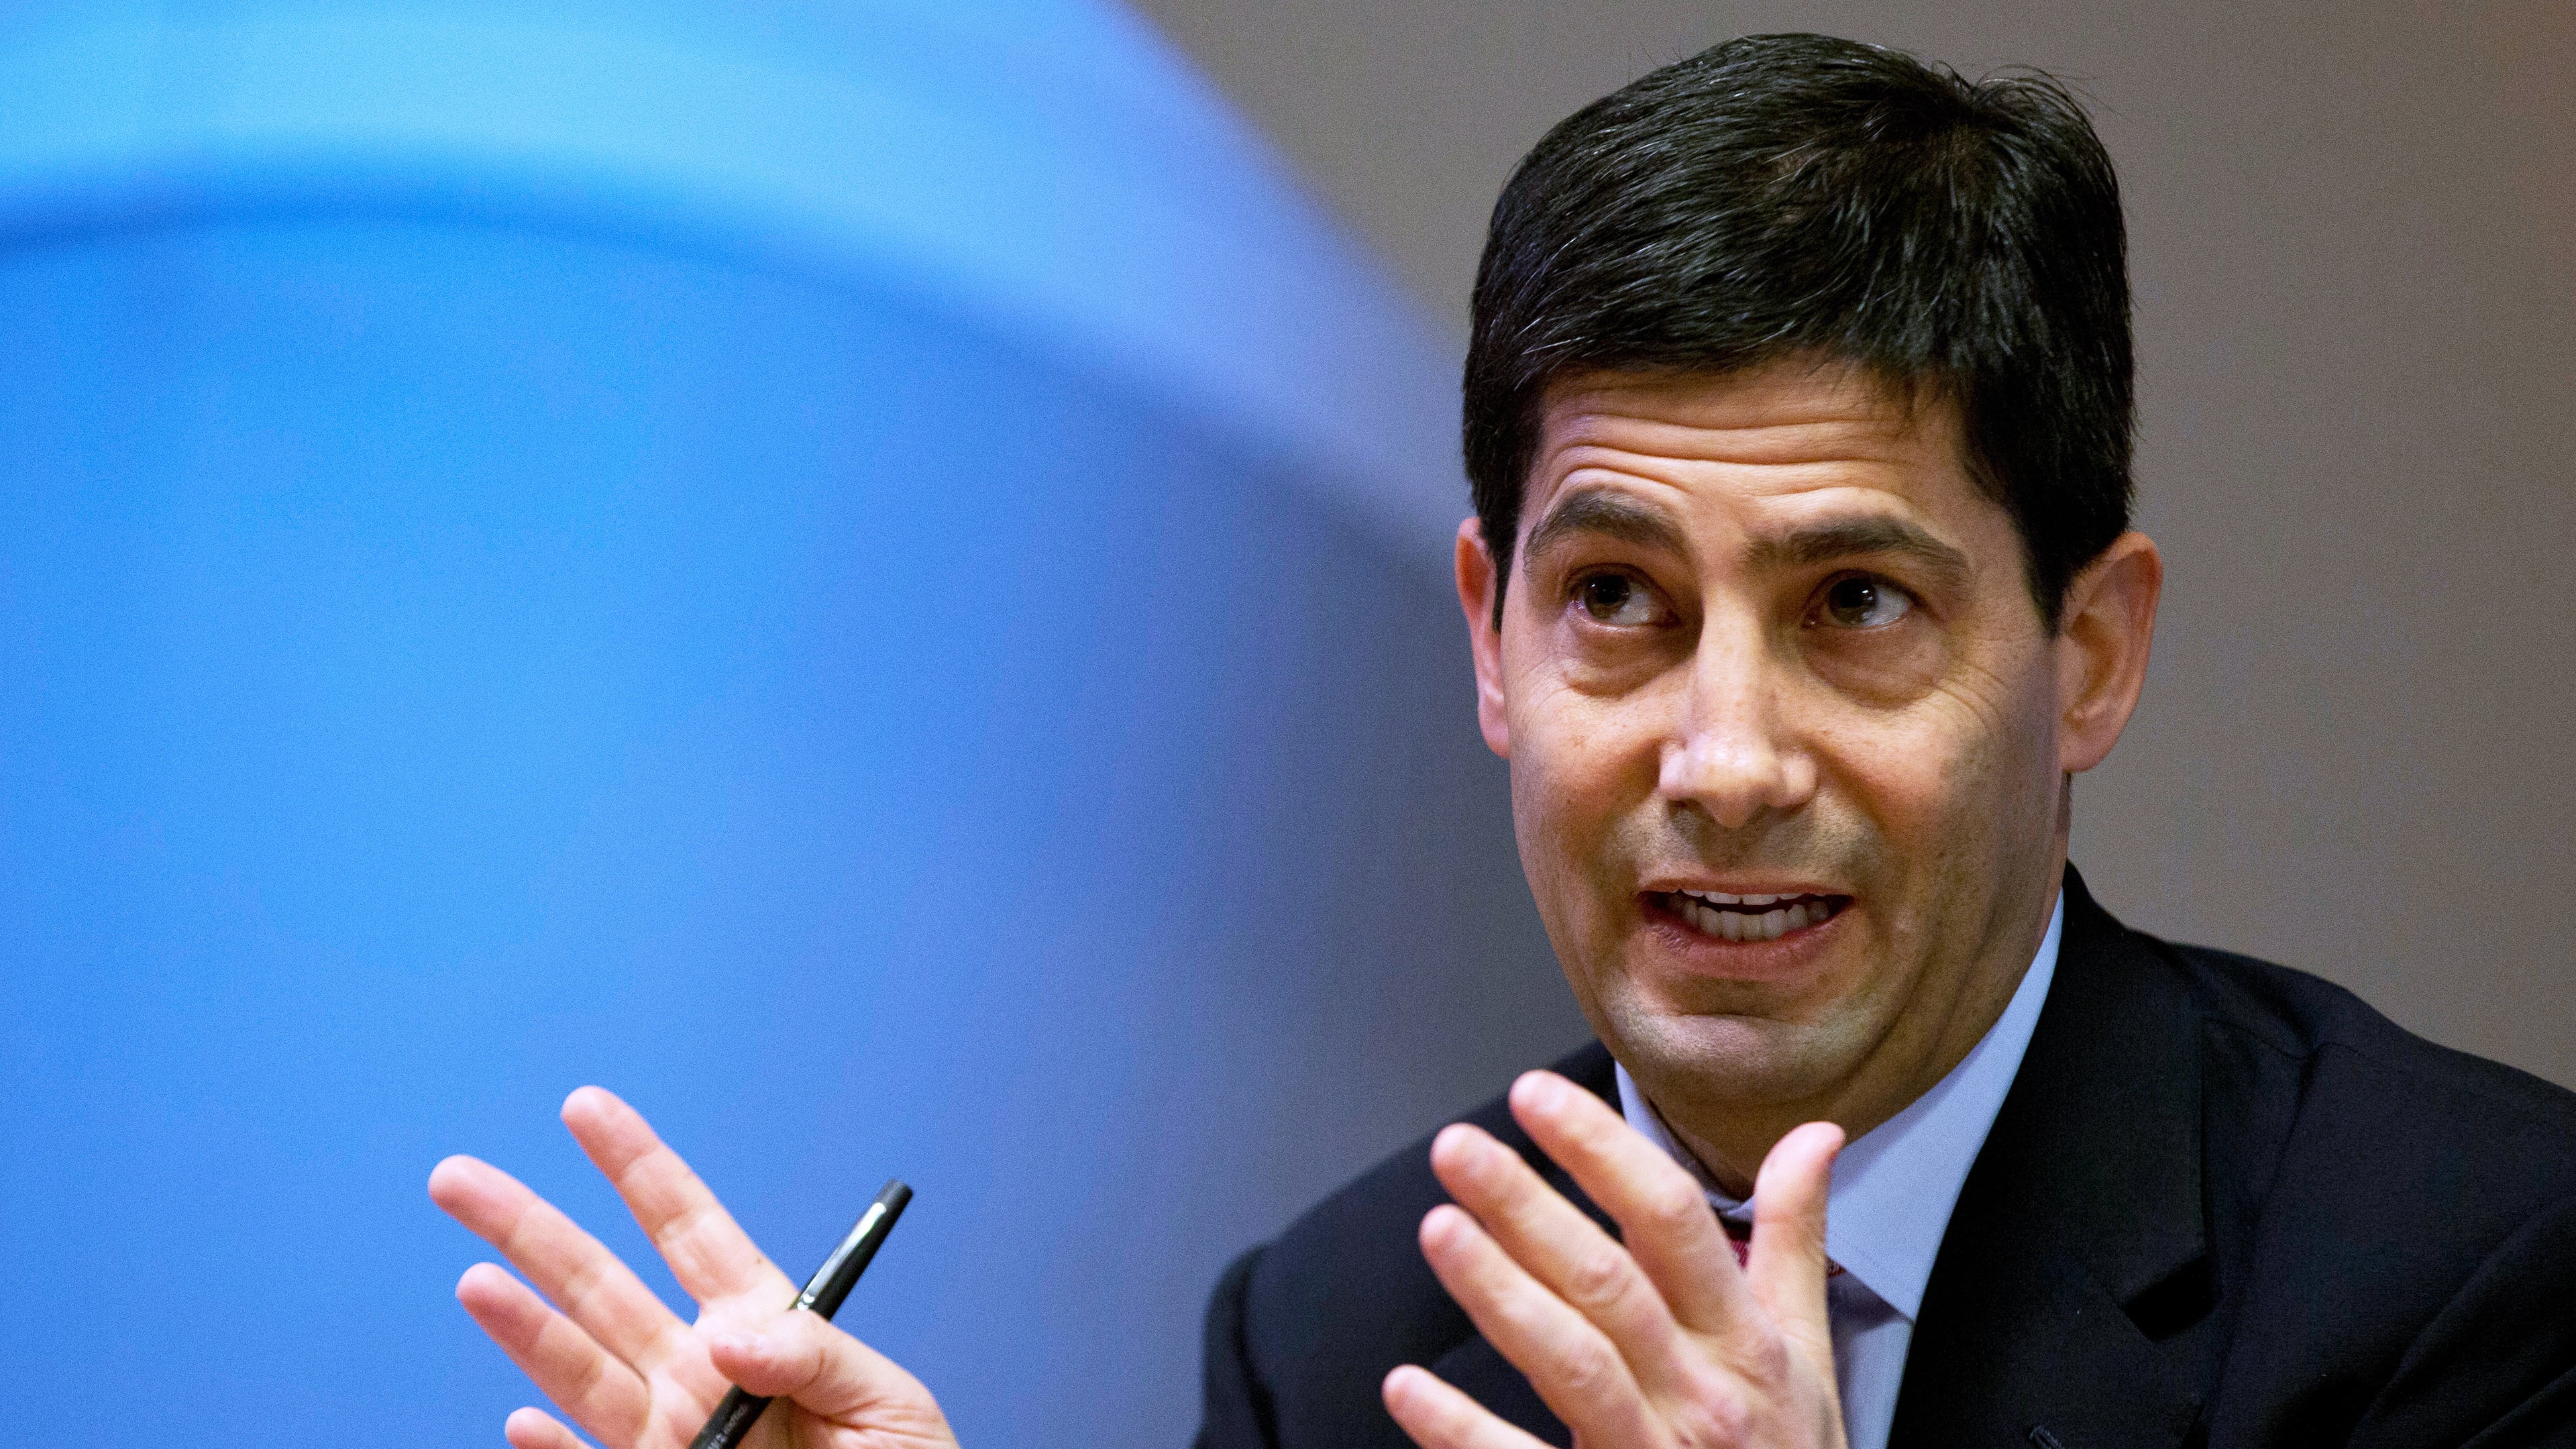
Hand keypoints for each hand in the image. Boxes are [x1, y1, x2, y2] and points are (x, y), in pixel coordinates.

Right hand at [428, 1087, 959, 1448]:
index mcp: (762, 1330)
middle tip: (458, 1176)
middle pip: (602, 1287)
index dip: (637, 1167)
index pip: (688, 1230)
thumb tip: (727, 1332)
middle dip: (531, 1229)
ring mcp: (673, 1437)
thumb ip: (815, 1354)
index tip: (586, 1108)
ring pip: (580, 1370)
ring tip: (475, 1277)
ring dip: (523, 1326)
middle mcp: (700, 1376)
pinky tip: (518, 1418)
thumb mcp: (889, 1401)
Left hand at [1382, 1071, 1846, 1448]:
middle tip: (1457, 1149)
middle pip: (1608, 1282)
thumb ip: (1794, 1239)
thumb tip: (1813, 1134)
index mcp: (1745, 1342)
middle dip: (1528, 1208)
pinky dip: (1465, 1432)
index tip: (1537, 1096)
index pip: (1674, 1222)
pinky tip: (1408, 1389)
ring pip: (1573, 1362)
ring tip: (1439, 1230)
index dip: (1603, 1152)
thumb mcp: (1807, 1352)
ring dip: (1501, 1294)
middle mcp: (1701, 1393)